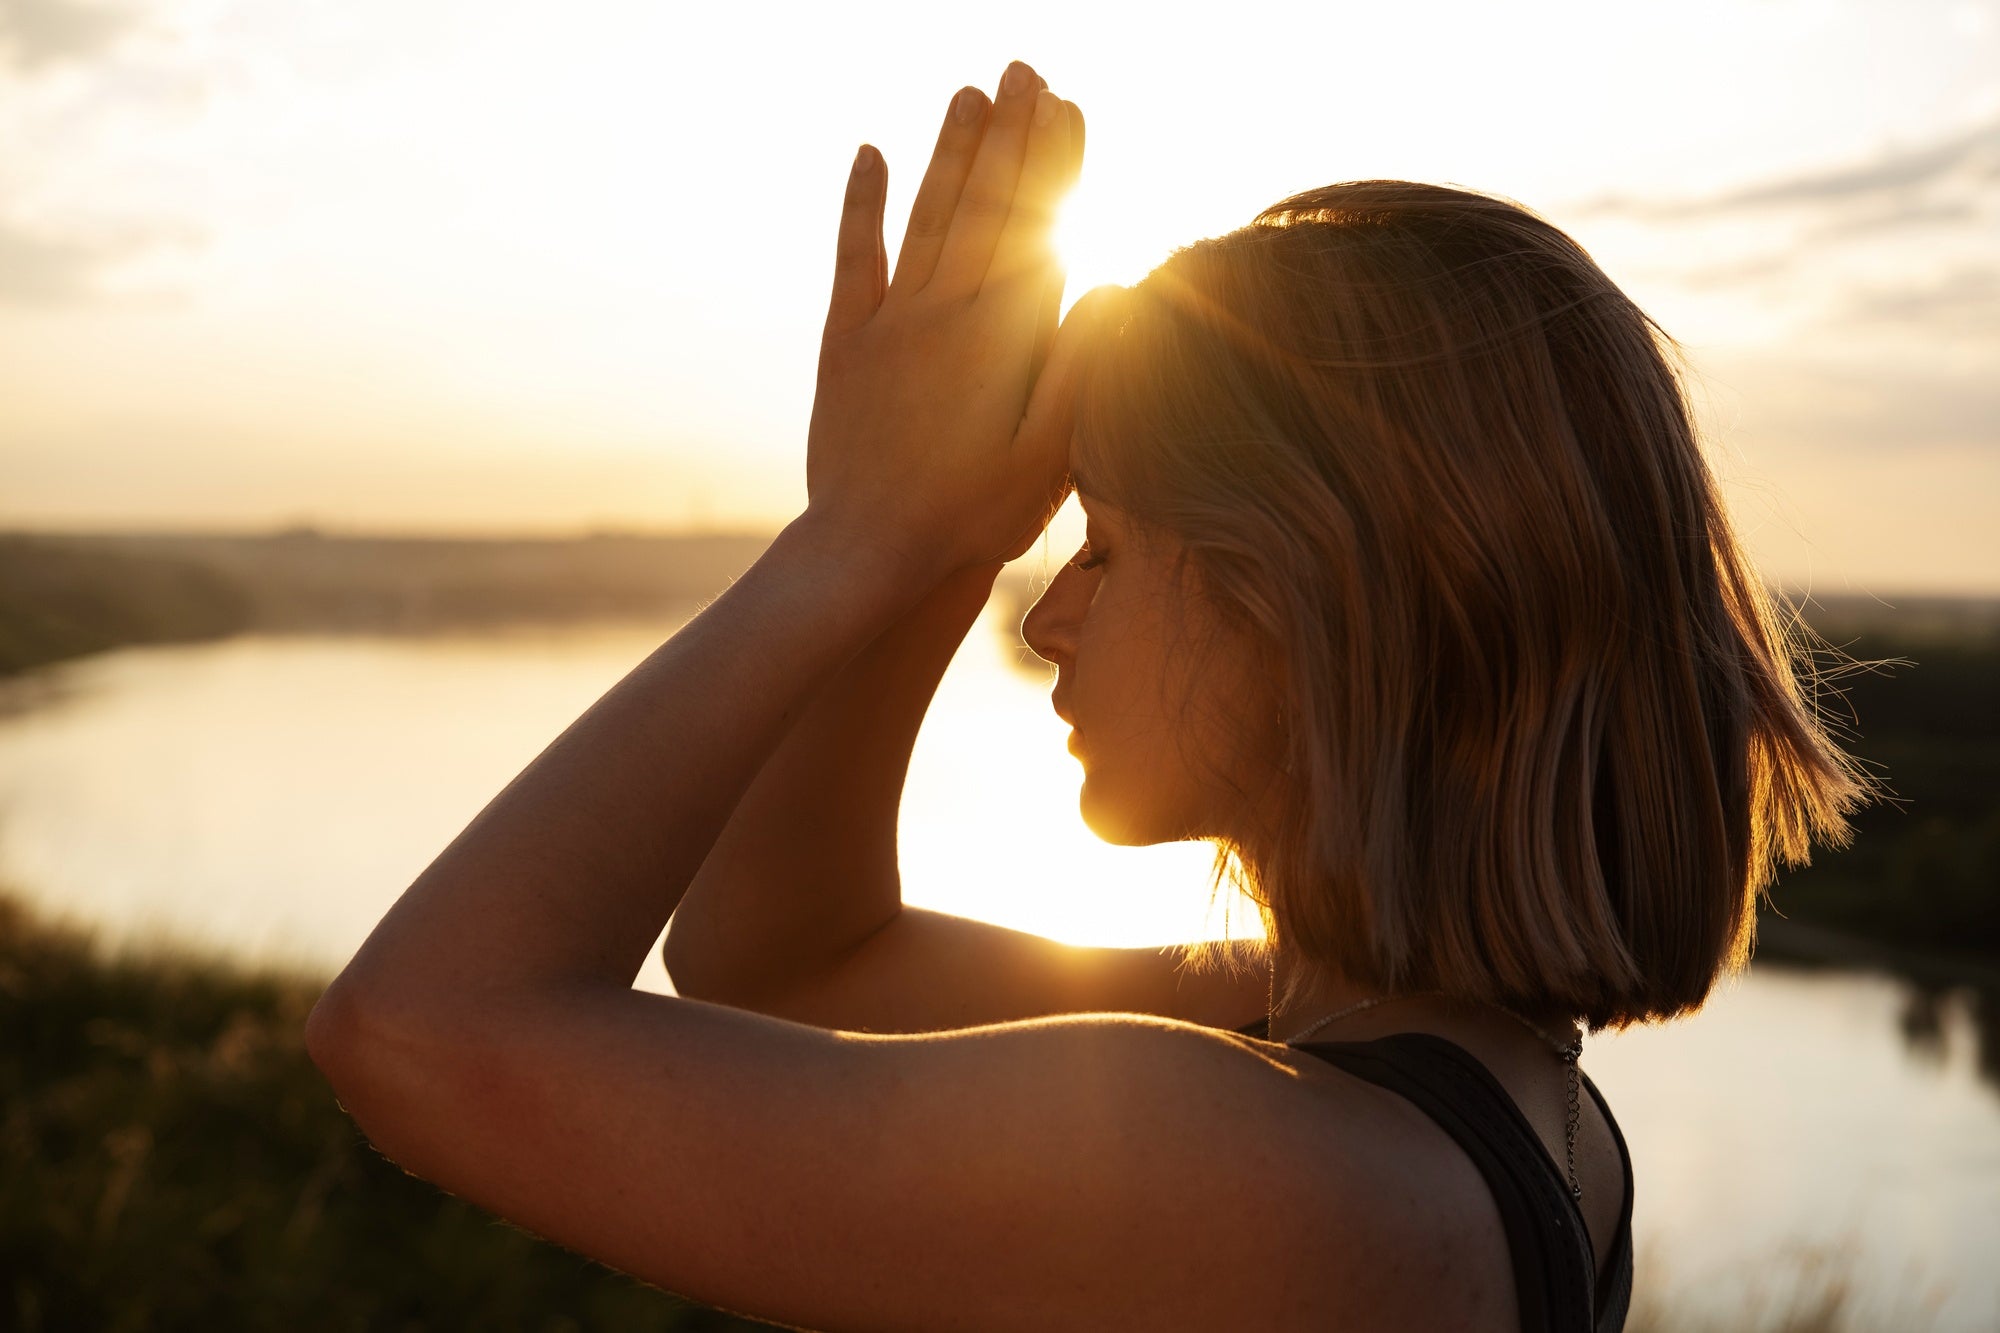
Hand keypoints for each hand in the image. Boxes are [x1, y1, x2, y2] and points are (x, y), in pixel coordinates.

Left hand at [802, 62, 1084, 584]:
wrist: (869, 552)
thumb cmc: (971, 516)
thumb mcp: (1047, 457)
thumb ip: (1078, 368)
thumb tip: (1110, 286)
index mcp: (1002, 336)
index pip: (1037, 225)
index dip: (1054, 161)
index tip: (1068, 104)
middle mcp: (944, 313)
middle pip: (984, 204)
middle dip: (1009, 132)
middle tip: (1025, 69)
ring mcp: (891, 323)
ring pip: (927, 216)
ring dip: (950, 151)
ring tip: (970, 93)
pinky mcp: (847, 344)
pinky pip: (857, 258)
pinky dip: (862, 204)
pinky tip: (869, 153)